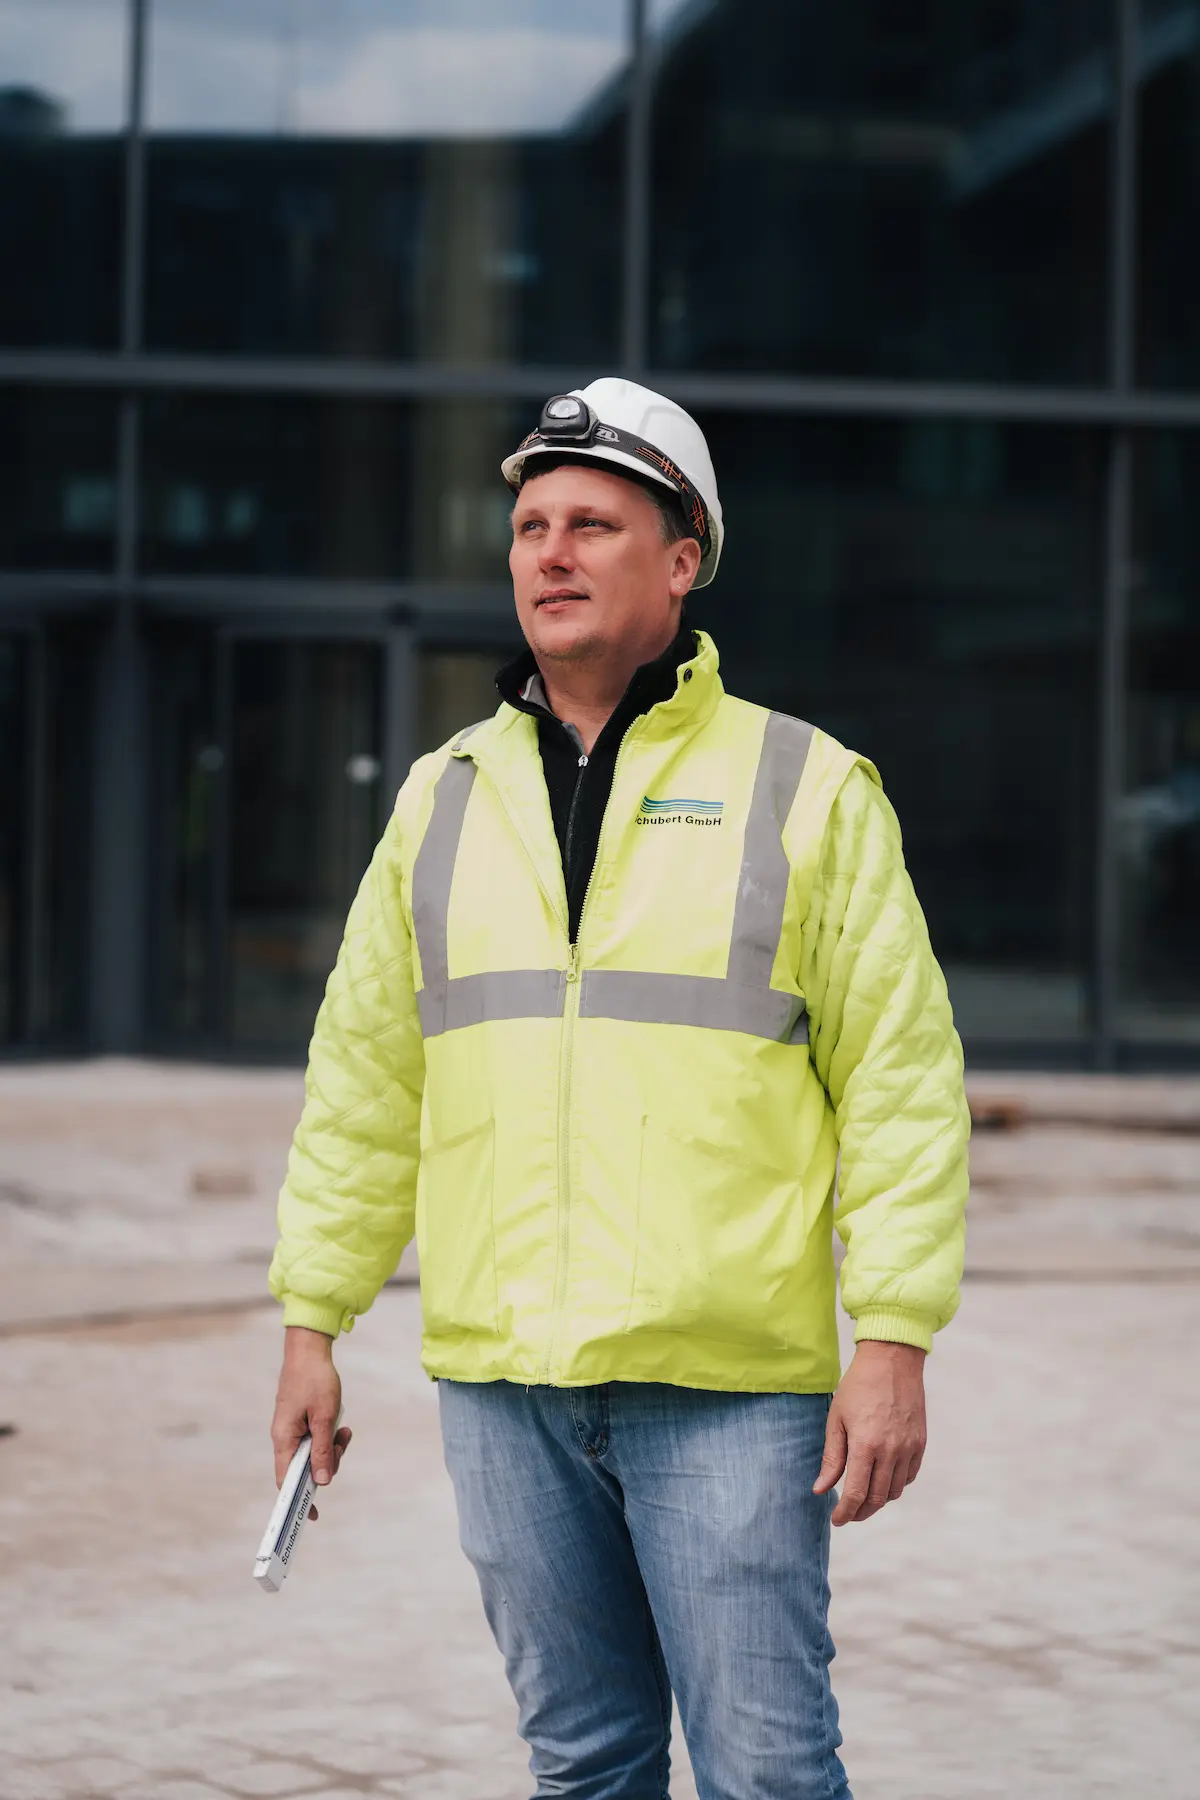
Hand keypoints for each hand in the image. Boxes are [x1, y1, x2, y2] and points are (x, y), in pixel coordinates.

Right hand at [271, 1326, 350, 1520]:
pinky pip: (315, 1438)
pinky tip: (341, 1425)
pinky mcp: (301, 1420)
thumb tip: (322, 1482)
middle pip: (304, 1468)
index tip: (313, 1516)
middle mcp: (284, 1437)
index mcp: (284, 1439)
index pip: (286, 1481)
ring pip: (313, 1453)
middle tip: (340, 1446)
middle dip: (326, 1464)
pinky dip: (329, 1436)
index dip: (298, 1500)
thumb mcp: (324, 1418)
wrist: (310, 1348)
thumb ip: (322, 1451)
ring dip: (331, 1448)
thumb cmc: (315, 1380)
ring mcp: (292, 1428)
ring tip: (344, 1430)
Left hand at [813, 1341, 926, 1525]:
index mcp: (866, 1444)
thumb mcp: (836, 1419)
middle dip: (861, 1512)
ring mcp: (909, 1448)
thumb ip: (832, 1458)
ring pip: (894, 1490)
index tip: (836, 1520)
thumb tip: (821, 1489)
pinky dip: (895, 1484)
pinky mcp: (920, 1443)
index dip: (845, 1512)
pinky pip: (909, 1476)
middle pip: (877, 1498)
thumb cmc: (858, 1387)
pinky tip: (882, 1479)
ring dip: (878, 1500)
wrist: (892, 1360)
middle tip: (848, 1514)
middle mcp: (891, 1450)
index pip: (857, 1493)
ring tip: (863, 1497)